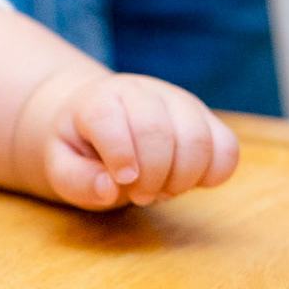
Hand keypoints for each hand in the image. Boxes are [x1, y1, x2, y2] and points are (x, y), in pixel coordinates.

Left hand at [39, 74, 238, 210]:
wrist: (100, 122)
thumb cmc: (79, 148)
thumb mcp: (60, 165)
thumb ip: (76, 180)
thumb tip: (109, 188)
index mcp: (99, 100)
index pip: (111, 119)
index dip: (119, 155)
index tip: (122, 180)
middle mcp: (142, 92)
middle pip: (158, 133)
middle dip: (151, 176)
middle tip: (139, 196)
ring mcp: (179, 102)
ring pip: (199, 139)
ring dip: (182, 179)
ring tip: (161, 191)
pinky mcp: (206, 119)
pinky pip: (228, 148)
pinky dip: (214, 174)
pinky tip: (190, 182)